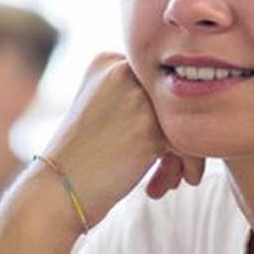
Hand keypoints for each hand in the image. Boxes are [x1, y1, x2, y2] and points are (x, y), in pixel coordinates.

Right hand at [40, 53, 204, 226]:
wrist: (56, 193)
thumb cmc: (82, 161)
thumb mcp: (101, 111)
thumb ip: (136, 96)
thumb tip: (197, 97)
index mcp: (107, 61)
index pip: (158, 82)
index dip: (164, 117)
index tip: (159, 152)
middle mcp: (121, 69)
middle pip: (174, 100)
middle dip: (177, 137)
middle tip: (170, 169)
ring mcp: (136, 96)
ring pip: (185, 120)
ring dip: (184, 153)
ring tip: (173, 179)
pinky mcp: (149, 126)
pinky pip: (190, 142)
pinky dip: (188, 165)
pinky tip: (175, 183)